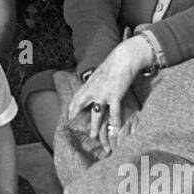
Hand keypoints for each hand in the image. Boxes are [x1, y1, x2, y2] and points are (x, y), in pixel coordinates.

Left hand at [67, 37, 152, 152]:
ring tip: (93, 136)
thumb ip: (96, 82)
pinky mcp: (115, 95)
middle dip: (75, 112)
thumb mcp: (101, 73)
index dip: (72, 105)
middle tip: (71, 121)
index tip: (68, 113)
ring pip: (96, 113)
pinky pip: (113, 112)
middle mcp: (94, 89)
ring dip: (94, 126)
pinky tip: (114, 129)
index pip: (77, 95)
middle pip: (81, 103)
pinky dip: (114, 121)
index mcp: (90, 83)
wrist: (125, 57)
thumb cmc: (115, 63)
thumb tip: (94, 87)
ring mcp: (104, 93)